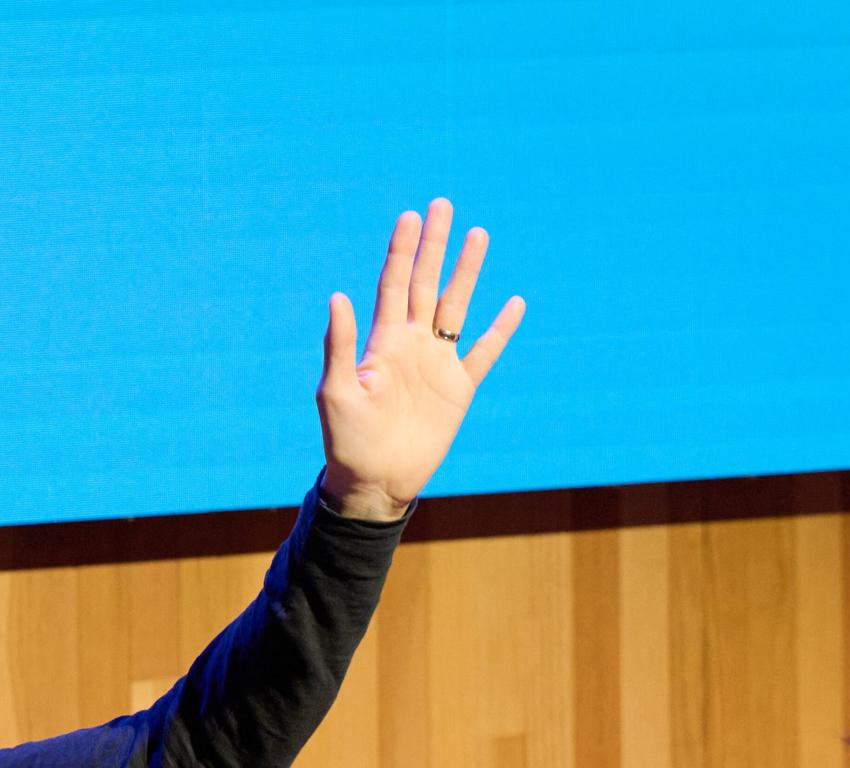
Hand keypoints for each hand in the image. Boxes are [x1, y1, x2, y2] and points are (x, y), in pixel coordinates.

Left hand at [317, 198, 524, 519]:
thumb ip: (340, 345)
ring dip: (467, 272)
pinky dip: (501, 329)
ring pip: (456, 307)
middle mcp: (411, 343)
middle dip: (434, 246)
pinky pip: (483, 352)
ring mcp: (437, 363)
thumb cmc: (347, 440)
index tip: (411, 216)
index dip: (402, 250)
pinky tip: (514, 304)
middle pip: (425, 282)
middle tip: (443, 205)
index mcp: (382, 341)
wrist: (375, 480)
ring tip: (479, 234)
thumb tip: (339, 296)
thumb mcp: (336, 393)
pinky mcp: (458, 389)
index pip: (393, 283)